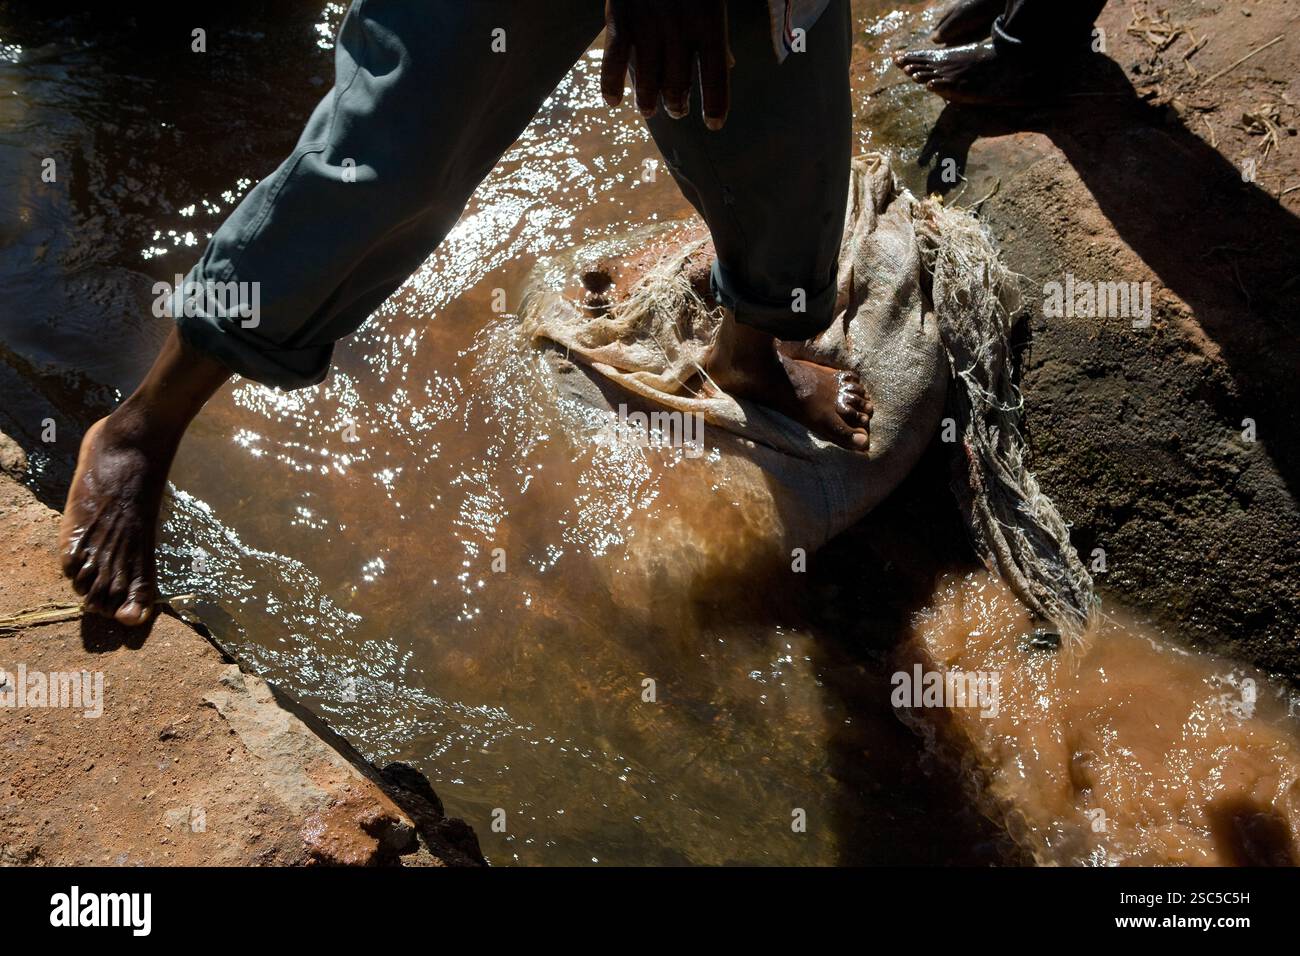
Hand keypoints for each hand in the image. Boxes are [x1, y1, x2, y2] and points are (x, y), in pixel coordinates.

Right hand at [600, 0, 731, 129]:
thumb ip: (715, 32)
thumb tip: (729, 65)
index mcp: (708, 22)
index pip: (715, 77)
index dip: (715, 106)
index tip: (714, 125)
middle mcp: (679, 29)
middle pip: (678, 84)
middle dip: (678, 104)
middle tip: (677, 110)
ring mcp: (647, 25)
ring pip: (648, 80)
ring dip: (648, 102)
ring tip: (648, 109)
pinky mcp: (620, 18)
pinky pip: (614, 60)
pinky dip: (611, 84)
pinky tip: (612, 101)